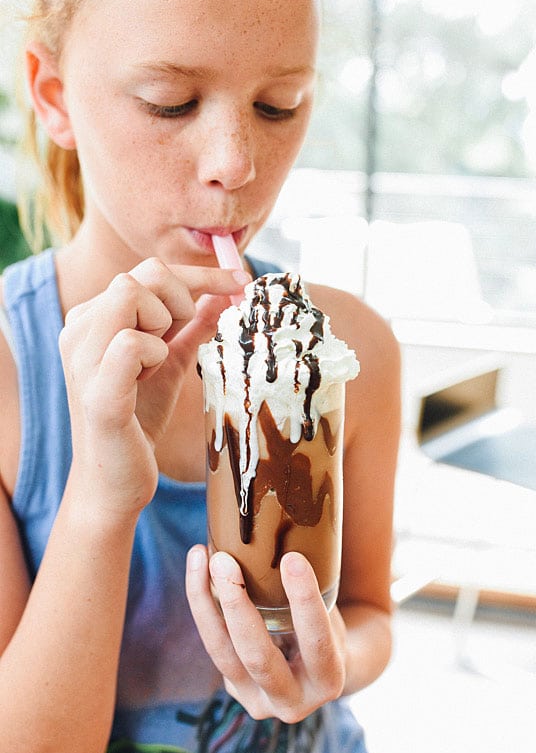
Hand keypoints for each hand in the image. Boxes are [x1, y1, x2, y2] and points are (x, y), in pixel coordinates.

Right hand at [59, 258, 248, 519]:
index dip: (200, 273)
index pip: (148, 271)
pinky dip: (154, 354)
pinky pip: (132, 343)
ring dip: (162, 325)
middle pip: (143, 274)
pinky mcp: (97, 390)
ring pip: (130, 293)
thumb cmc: (139, 419)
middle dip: (181, 300)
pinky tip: (148, 378)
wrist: (115, 481)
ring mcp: (83, 358)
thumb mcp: (170, 361)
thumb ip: (193, 324)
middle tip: (180, 339)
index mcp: (93, 319)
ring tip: (155, 364)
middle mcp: (79, 329)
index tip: (240, 279)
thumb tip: (226, 290)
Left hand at [185, 546, 346, 722]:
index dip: (304, 602)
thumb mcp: (332, 616)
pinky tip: (198, 569)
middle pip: (257, 656)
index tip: (293, 559)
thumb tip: (286, 532)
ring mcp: (258, 701)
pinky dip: (204, 605)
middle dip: (237, 606)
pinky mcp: (235, 689)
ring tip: (201, 557)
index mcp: (328, 681)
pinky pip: (214, 644)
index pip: (316, 642)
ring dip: (206, 603)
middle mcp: (291, 702)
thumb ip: (312, 593)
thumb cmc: (330, 630)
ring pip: (222, 653)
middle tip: (223, 560)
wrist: (320, 671)